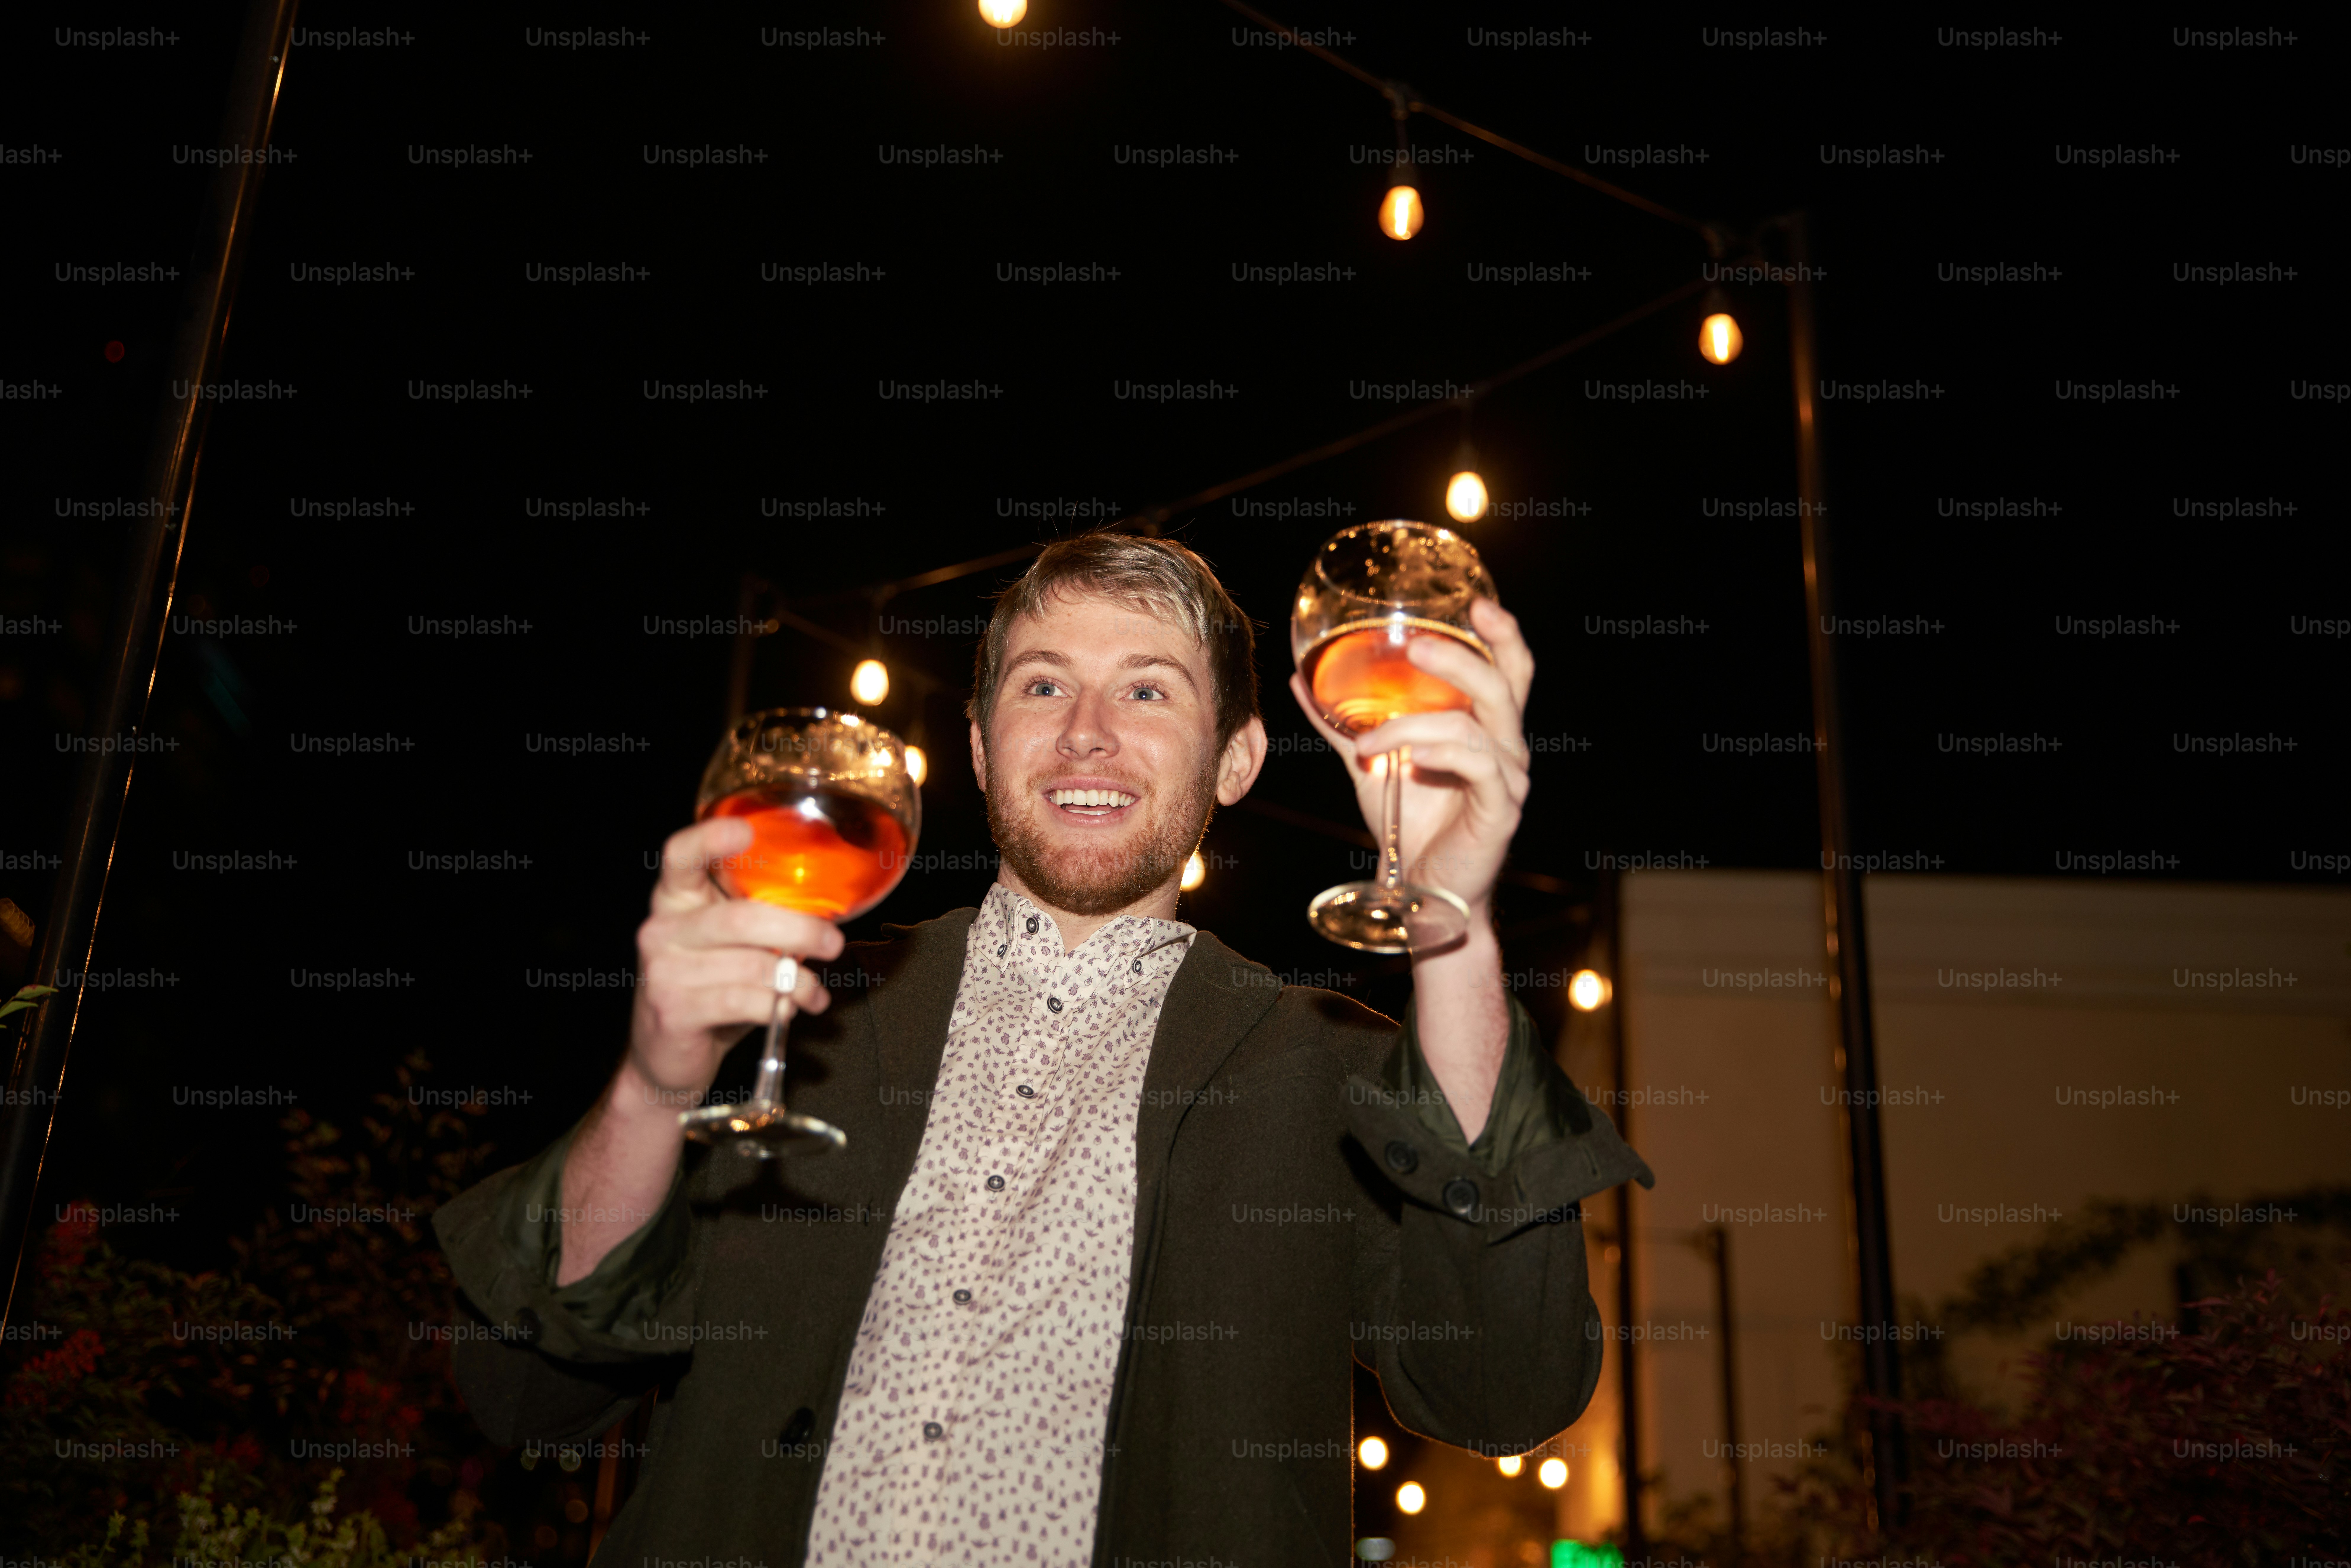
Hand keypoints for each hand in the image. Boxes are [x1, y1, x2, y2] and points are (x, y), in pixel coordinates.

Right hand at [624, 815, 842, 1109]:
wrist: (668, 1058)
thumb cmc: (711, 990)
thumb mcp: (731, 946)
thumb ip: (760, 919)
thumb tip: (826, 910)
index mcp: (675, 899)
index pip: (681, 855)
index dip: (710, 838)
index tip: (747, 831)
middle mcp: (662, 928)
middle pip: (741, 917)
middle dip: (799, 929)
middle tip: (833, 943)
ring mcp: (662, 970)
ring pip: (751, 964)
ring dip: (797, 981)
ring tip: (814, 993)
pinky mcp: (673, 1010)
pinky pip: (744, 1001)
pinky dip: (778, 1007)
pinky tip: (789, 1011)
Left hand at [1288, 597, 1533, 919]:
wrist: (1420, 888)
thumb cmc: (1407, 819)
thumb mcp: (1371, 762)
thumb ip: (1343, 723)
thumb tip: (1301, 680)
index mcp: (1486, 727)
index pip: (1509, 669)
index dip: (1501, 634)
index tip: (1475, 604)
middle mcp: (1506, 746)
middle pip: (1502, 684)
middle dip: (1461, 658)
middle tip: (1416, 645)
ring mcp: (1508, 779)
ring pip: (1476, 727)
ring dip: (1416, 725)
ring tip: (1371, 741)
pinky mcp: (1501, 811)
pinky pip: (1479, 769)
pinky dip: (1441, 756)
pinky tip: (1411, 759)